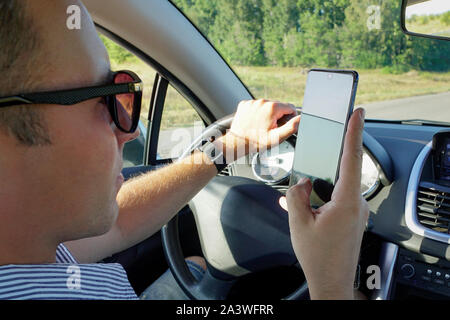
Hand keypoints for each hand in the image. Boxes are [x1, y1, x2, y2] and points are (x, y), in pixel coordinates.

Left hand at [217, 99, 300, 160]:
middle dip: (278, 116)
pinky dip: (257, 113)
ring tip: (261, 126)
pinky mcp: (245, 104)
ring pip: (267, 106)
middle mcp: (262, 102)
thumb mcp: (276, 137)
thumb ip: (291, 127)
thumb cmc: (255, 142)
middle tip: (270, 128)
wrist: (237, 142)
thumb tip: (301, 119)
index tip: (282, 126)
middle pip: (278, 106)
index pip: (290, 107)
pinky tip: (254, 122)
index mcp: (272, 108)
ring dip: (267, 114)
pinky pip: (256, 106)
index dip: (289, 118)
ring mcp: (252, 102)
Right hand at [285, 108, 368, 299]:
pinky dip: (320, 198)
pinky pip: (336, 199)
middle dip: (328, 161)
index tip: (357, 113)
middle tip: (319, 151)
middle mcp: (356, 205)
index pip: (352, 159)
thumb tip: (301, 182)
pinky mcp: (351, 219)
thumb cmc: (318, 257)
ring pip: (337, 187)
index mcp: (347, 202)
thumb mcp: (298, 222)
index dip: (354, 132)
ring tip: (304, 197)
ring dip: (320, 186)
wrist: (331, 281)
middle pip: (343, 171)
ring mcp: (356, 212)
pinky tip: (304, 205)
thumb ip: (296, 195)